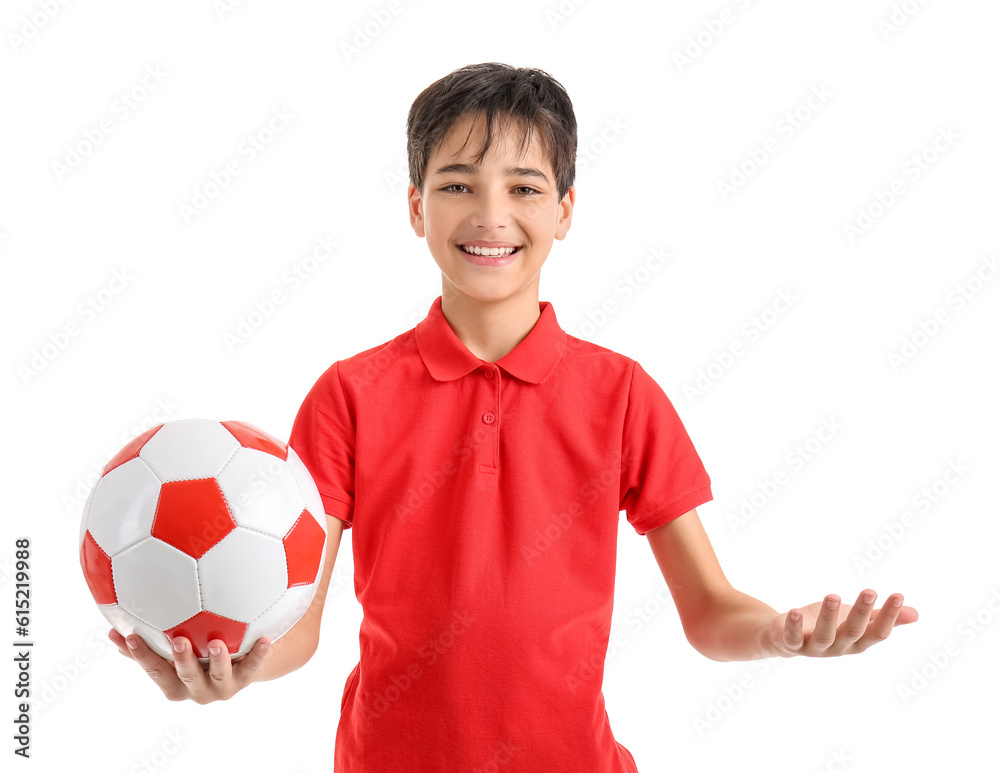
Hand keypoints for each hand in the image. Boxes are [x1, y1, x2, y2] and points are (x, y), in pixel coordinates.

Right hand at [109, 629, 270, 703]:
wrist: (236, 668)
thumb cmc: (196, 656)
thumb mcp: (172, 654)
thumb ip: (146, 646)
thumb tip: (113, 628)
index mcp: (173, 683)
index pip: (153, 669)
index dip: (140, 655)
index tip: (130, 635)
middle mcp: (195, 689)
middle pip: (184, 676)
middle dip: (180, 660)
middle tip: (177, 639)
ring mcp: (221, 687)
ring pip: (218, 675)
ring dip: (217, 660)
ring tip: (216, 643)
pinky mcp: (245, 679)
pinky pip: (253, 667)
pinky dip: (258, 654)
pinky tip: (264, 639)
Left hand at [768, 590, 917, 656]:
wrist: (788, 636)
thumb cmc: (829, 625)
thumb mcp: (856, 620)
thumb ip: (880, 617)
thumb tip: (915, 613)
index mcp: (856, 642)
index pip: (877, 632)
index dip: (888, 616)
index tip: (898, 595)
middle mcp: (838, 647)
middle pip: (852, 632)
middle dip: (861, 612)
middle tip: (870, 591)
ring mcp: (815, 648)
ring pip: (825, 635)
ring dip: (828, 616)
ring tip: (832, 595)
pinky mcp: (792, 643)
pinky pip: (793, 637)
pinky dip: (794, 626)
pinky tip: (795, 611)